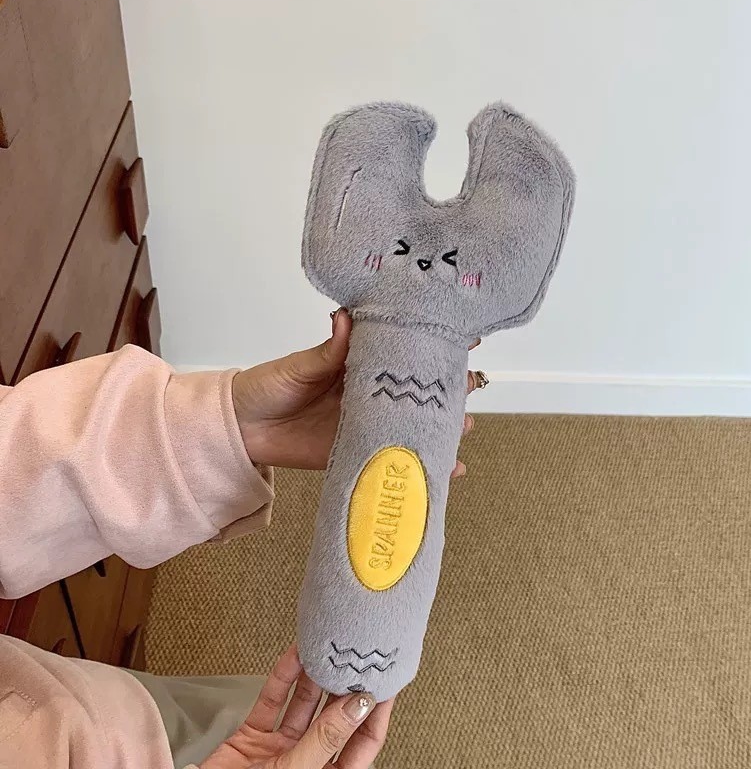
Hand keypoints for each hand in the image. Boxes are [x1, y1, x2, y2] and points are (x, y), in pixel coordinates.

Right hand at [200, 644, 393, 768]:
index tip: (385, 682)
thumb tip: (358, 705)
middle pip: (334, 719)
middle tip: (356, 655)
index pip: (363, 743)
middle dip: (344, 687)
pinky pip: (272, 702)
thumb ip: (325, 738)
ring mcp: (279, 751)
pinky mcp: (252, 739)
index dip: (375, 712)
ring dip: (314, 676)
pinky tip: (295, 655)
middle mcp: (306, 763)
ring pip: (303, 706)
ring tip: (328, 647)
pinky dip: (283, 678)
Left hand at [232, 310, 480, 471]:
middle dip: (448, 388)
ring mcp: (367, 423)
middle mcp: (369, 392)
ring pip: (414, 422)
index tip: (464, 338)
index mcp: (358, 364)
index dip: (431, 344)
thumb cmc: (268, 387)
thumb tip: (348, 318)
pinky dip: (420, 463)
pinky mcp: (359, 451)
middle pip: (418, 389)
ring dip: (442, 426)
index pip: (402, 350)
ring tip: (465, 428)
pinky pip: (394, 456)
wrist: (241, 430)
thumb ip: (330, 351)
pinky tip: (447, 469)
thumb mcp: (300, 365)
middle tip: (472, 386)